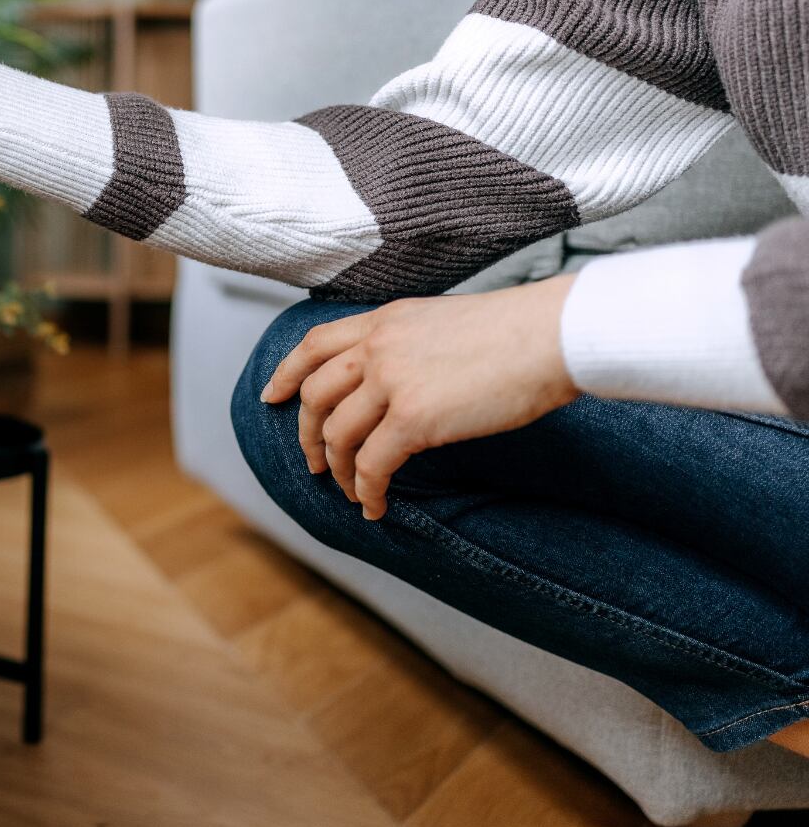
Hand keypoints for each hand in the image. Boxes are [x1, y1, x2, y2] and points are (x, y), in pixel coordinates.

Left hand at [259, 276, 579, 519]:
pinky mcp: (414, 418)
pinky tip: (376, 505)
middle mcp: (378, 347)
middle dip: (308, 435)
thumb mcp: (443, 323)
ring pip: (337, 435)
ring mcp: (391, 381)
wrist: (554, 335)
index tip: (271, 396)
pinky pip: (372, 465)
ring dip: (339, 470)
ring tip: (351, 491)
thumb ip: (409, 346)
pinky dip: (368, 490)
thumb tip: (399, 382)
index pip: (315, 345)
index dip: (286, 373)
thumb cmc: (518, 333)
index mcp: (384, 321)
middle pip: (315, 395)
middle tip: (315, 463)